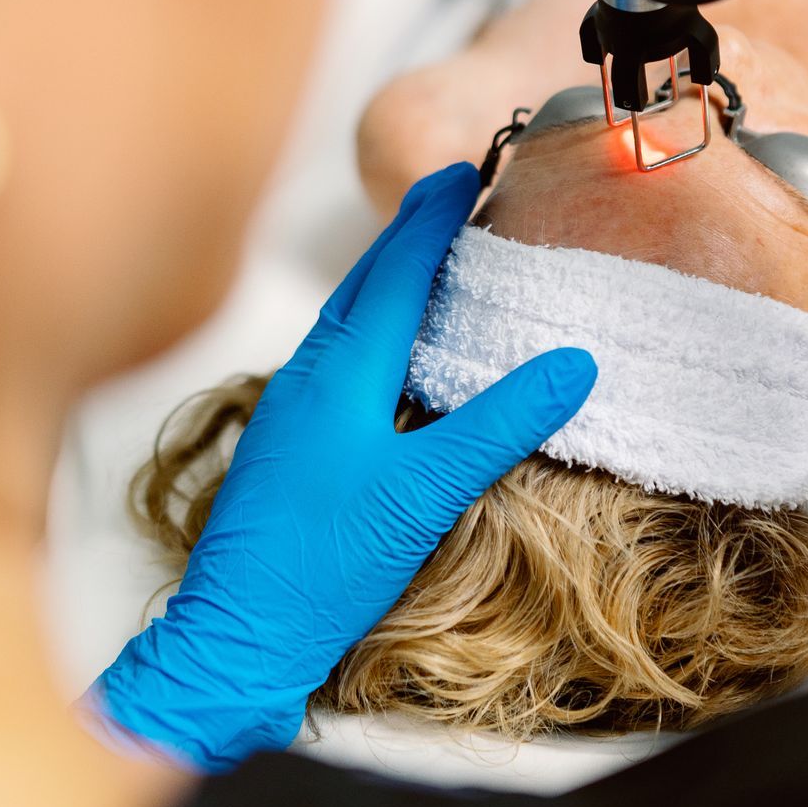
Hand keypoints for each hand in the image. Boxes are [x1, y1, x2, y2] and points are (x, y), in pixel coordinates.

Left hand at [84, 164, 597, 771]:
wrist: (233, 636)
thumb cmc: (322, 565)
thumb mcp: (425, 493)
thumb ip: (499, 425)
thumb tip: (574, 363)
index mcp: (341, 370)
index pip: (396, 272)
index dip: (432, 218)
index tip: (463, 170)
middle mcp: (309, 376)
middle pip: (364, 284)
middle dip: (407, 235)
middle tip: (450, 194)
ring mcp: (291, 409)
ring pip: (345, 323)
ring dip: (386, 281)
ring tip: (426, 259)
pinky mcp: (287, 444)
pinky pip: (336, 361)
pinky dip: (371, 332)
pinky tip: (389, 358)